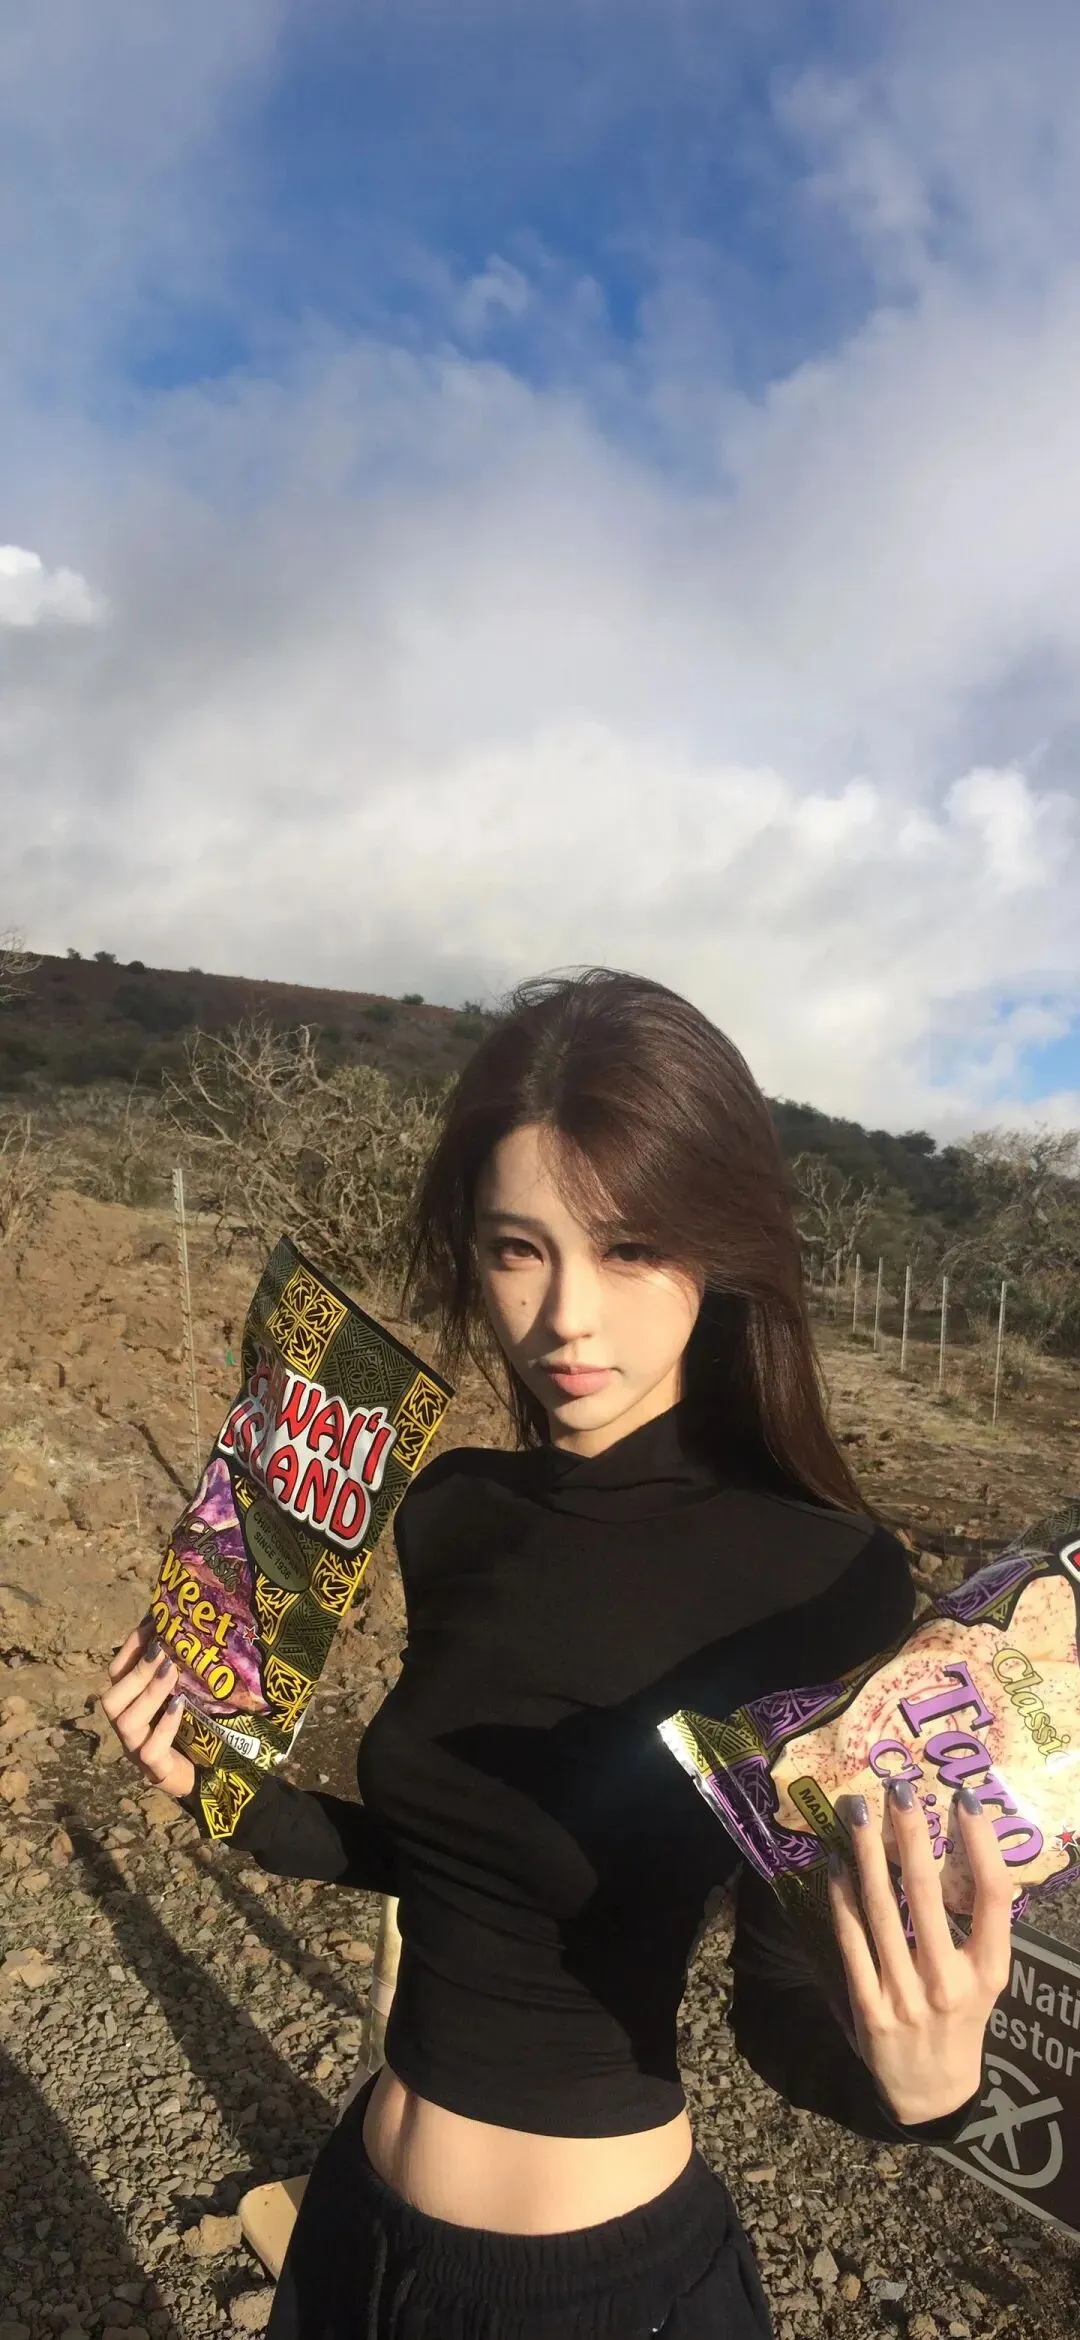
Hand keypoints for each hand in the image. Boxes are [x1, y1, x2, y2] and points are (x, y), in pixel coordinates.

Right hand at [99, 1616, 196, 1801]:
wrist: (207, 1772)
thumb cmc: (191, 1725)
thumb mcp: (183, 1689)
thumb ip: (178, 1664)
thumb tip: (184, 1621)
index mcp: (130, 1703)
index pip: (116, 1672)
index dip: (131, 1647)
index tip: (153, 1622)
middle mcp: (127, 1725)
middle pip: (112, 1698)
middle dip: (137, 1671)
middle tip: (163, 1649)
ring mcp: (137, 1749)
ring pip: (127, 1722)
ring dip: (149, 1693)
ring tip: (171, 1671)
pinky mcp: (155, 1770)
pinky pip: (149, 1750)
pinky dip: (163, 1727)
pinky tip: (179, 1706)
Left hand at [827, 1780, 1012, 2126]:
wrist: (932, 2095)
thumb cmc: (961, 2020)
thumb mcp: (985, 1979)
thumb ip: (976, 1927)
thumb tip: (962, 1847)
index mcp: (989, 1971)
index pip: (992, 1897)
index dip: (980, 1844)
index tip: (965, 1799)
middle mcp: (950, 1982)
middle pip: (929, 1894)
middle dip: (911, 1834)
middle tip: (898, 1787)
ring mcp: (906, 1997)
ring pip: (883, 1910)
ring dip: (868, 1854)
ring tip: (858, 1812)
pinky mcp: (868, 2010)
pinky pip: (852, 1941)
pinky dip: (842, 1899)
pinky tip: (835, 1864)